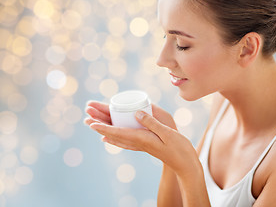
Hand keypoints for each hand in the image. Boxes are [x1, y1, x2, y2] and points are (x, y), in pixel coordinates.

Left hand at [84, 101, 198, 176]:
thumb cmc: (179, 149)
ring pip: (117, 137)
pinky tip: (109, 137)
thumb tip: (136, 113)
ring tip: (93, 124)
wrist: (185, 164)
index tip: (90, 122)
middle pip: (114, 133)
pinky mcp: (145, 145)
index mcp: (142, 138)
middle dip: (100, 125)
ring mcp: (141, 145)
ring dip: (104, 130)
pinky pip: (124, 141)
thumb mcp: (168, 133)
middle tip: (86, 117)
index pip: (118, 132)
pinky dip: (114, 137)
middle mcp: (139, 142)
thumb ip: (152, 123)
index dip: (103, 126)